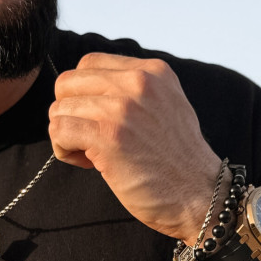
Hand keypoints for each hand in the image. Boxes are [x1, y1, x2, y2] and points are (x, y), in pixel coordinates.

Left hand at [48, 52, 222, 244]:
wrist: (201, 196)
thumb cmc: (178, 163)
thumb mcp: (164, 108)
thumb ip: (133, 93)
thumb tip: (87, 94)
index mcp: (152, 71)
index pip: (89, 64)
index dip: (83, 95)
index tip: (99, 121)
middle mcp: (137, 82)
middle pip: (67, 83)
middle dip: (69, 113)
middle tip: (89, 140)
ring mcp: (122, 107)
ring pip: (59, 108)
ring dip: (66, 136)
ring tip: (91, 156)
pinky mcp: (108, 136)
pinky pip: (59, 130)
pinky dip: (64, 150)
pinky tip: (87, 164)